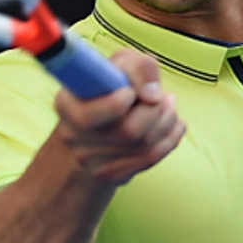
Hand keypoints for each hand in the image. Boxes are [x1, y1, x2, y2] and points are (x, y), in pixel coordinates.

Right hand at [52, 49, 186, 184]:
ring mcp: (90, 160)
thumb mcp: (117, 66)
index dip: (116, 105)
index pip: (89, 115)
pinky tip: (174, 125)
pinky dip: (170, 138)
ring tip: (169, 107)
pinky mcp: (109, 175)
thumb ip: (137, 67)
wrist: (92, 129)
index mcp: (67, 104)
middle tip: (162, 96)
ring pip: (144, 145)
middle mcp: (73, 135)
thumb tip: (153, 94)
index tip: (130, 92)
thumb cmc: (107, 90)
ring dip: (167, 122)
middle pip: (128, 131)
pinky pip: (150, 158)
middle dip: (155, 111)